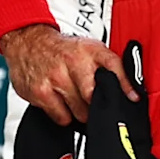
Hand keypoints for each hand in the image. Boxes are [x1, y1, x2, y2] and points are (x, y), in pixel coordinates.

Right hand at [0, 22, 122, 125]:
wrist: (27, 41)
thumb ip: (111, 68)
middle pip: (94, 96)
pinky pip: (61, 117)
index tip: (132, 99)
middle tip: (93, 103)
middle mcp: (73, 61)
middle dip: (96, 106)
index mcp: (89, 50)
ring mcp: (55, 77)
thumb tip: (132, 95)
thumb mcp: (89, 49)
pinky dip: (63, 115)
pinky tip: (59, 101)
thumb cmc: (61, 49)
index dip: (125, 85)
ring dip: (79, 112)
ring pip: (79, 111)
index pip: (113, 67)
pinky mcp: (40, 92)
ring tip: (73, 98)